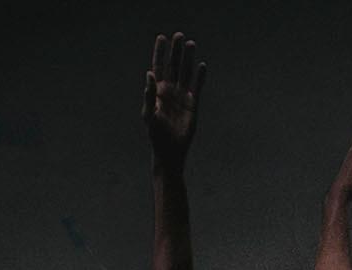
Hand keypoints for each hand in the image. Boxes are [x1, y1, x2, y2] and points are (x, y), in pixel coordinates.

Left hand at [140, 32, 201, 165]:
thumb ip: (149, 95)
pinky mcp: (193, 104)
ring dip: (188, 58)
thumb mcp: (149, 114)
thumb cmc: (155, 135)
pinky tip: (202, 65)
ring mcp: (182, 96)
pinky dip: (200, 77)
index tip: (161, 38)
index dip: (160, 53)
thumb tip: (149, 74)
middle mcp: (170, 91)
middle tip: (179, 35)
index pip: (159, 67)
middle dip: (175, 51)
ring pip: (186, 72)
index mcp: (157, 91)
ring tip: (190, 43)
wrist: (170, 151)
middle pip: (173, 66)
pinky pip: (197, 87)